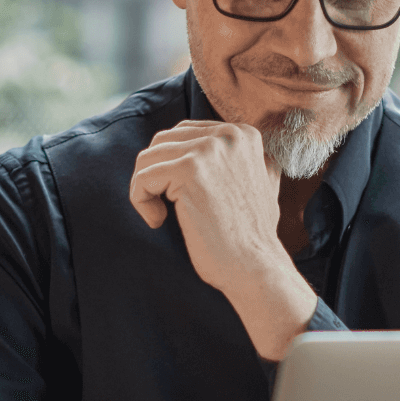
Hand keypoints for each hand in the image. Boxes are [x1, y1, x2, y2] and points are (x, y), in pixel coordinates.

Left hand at [128, 120, 315, 358]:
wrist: (256, 266)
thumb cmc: (251, 235)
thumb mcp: (259, 183)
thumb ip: (239, 160)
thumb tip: (211, 147)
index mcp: (243, 134)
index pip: (184, 133)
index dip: (172, 166)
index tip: (180, 196)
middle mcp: (228, 135)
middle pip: (163, 141)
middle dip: (155, 175)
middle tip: (164, 207)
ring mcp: (209, 150)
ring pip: (148, 157)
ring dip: (145, 189)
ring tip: (160, 215)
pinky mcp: (189, 171)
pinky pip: (142, 177)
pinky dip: (140, 200)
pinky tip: (157, 220)